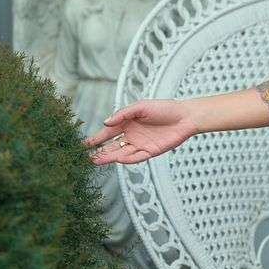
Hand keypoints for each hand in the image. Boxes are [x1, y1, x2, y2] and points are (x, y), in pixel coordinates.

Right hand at [84, 100, 198, 164]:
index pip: (108, 133)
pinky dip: (128, 159)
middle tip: (87, 158)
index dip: (96, 139)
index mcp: (127, 123)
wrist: (184, 116)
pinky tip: (118, 159)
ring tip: (97, 161)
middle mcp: (132, 135)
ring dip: (110, 157)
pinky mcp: (151, 151)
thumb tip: (106, 122)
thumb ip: (122, 114)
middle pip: (112, 146)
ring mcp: (140, 144)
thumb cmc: (163, 108)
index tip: (83, 145)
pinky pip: (137, 157)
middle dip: (100, 151)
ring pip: (122, 153)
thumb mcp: (140, 107)